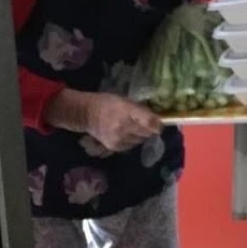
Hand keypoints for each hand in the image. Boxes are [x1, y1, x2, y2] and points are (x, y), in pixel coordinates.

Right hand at [45, 89, 162, 151]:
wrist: (86, 114)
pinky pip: (132, 145)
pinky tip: (126, 133)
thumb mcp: (125, 100)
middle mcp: (124, 127)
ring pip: (141, 140)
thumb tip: (157, 119)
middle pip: (148, 133)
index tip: (160, 122)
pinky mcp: (115, 147)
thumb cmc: (108, 103)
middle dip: (150, 129)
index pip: (151, 122)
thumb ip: (141, 110)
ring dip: (141, 135)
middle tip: (145, 123)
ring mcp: (119, 139)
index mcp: (127, 111)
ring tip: (133, 127)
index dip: (159, 124)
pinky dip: (133, 140)